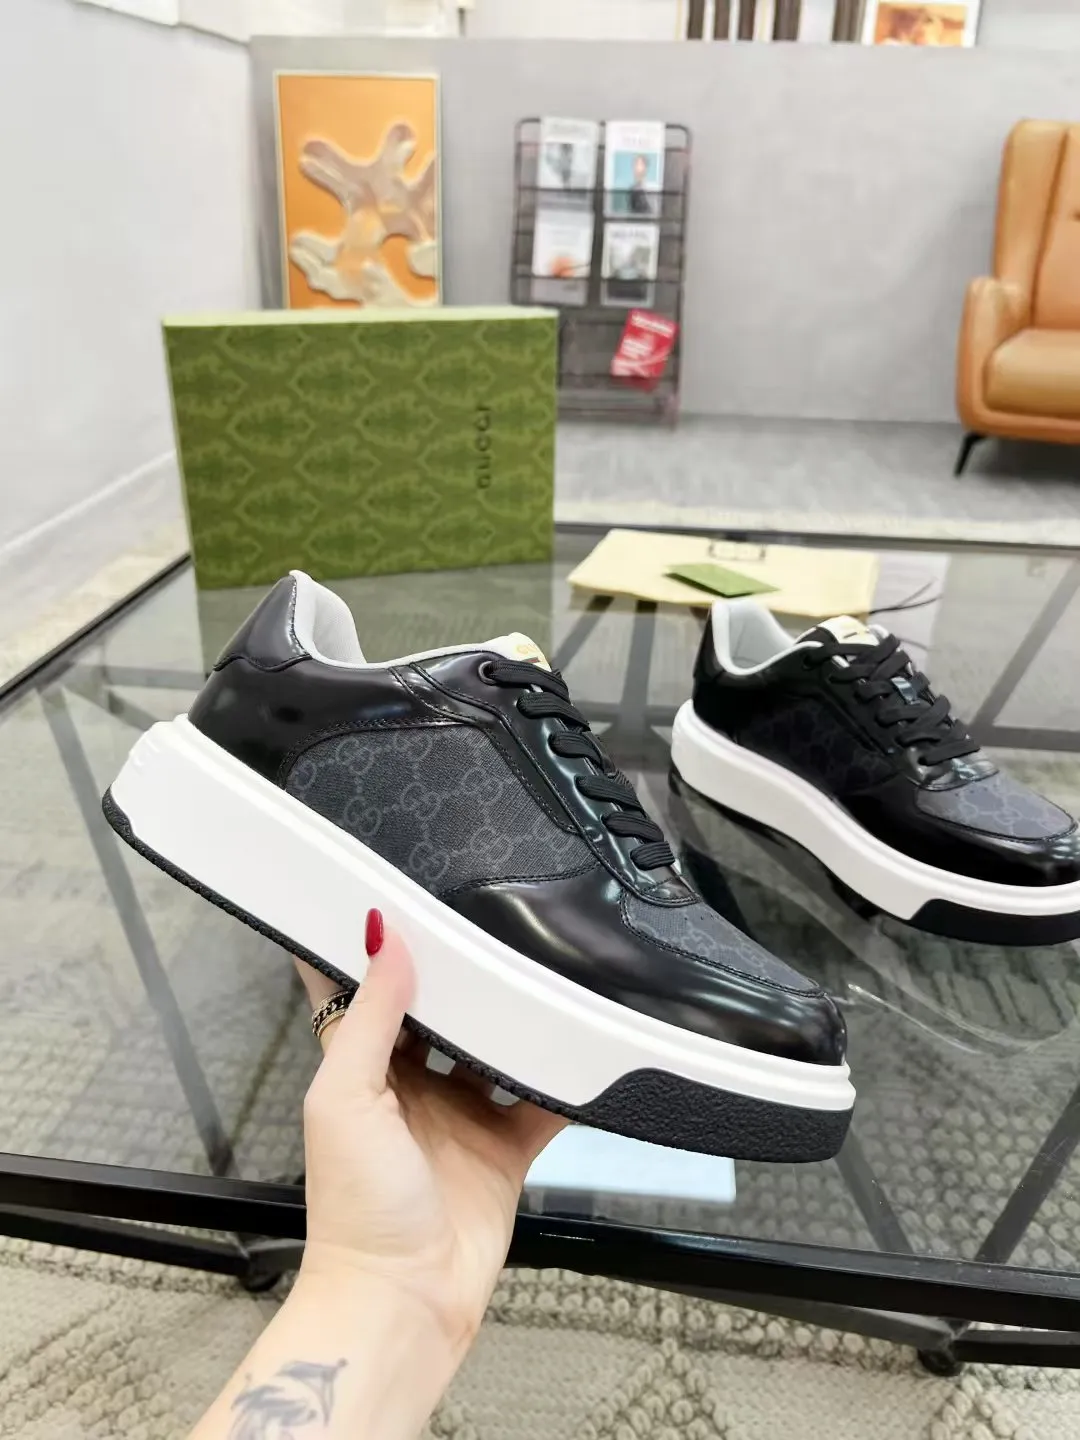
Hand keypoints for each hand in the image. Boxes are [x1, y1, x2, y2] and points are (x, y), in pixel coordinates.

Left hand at [294, 911, 565, 1362]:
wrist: (403, 1301)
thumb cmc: (356, 1205)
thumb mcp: (347, 1098)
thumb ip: (368, 1018)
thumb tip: (383, 936)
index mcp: (364, 1069)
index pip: (367, 993)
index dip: (379, 950)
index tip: (402, 895)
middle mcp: (413, 1087)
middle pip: (444, 1014)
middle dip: (465, 976)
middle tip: (496, 917)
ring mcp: (462, 1117)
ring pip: (496, 1050)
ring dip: (516, 1019)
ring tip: (547, 966)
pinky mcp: (505, 1148)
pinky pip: (543, 1102)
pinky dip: (564, 1079)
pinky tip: (585, 1041)